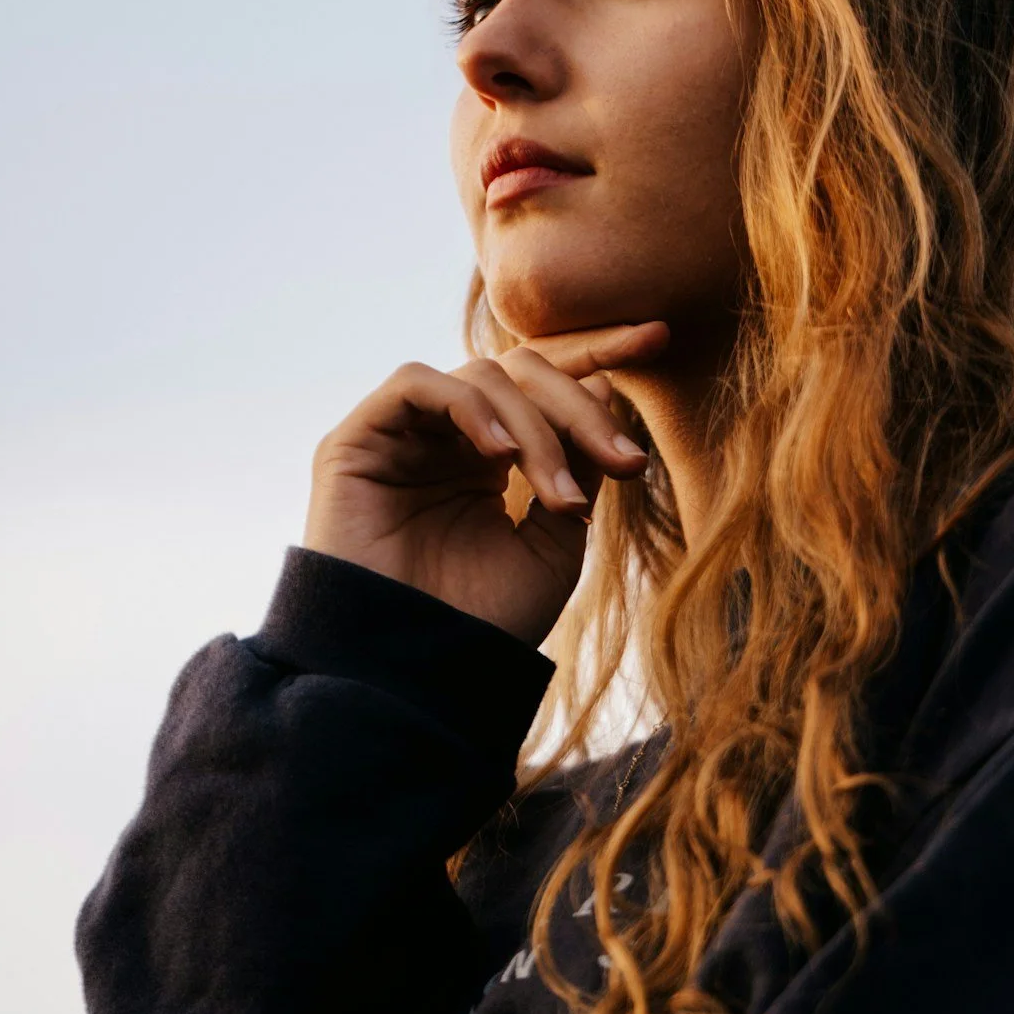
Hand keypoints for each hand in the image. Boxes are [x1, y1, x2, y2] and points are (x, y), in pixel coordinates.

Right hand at [302, 323, 668, 644]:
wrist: (417, 673)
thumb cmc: (484, 621)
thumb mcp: (555, 542)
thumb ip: (577, 466)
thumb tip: (604, 386)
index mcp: (491, 457)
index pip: (545, 383)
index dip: (597, 353)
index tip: (658, 339)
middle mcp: (447, 437)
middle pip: (523, 373)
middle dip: (581, 410)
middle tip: (625, 464)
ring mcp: (402, 435)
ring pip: (480, 377)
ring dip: (534, 429)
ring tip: (558, 497)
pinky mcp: (356, 440)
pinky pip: (416, 384)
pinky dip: (467, 407)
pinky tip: (498, 454)